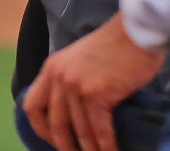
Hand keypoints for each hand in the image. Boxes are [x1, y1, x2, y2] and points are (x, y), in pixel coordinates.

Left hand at [24, 17, 162, 150]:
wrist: (137, 31)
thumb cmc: (116, 45)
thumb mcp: (80, 59)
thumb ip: (70, 79)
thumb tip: (74, 112)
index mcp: (51, 68)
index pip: (32, 105)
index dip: (41, 128)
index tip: (53, 140)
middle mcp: (58, 77)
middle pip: (55, 123)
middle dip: (65, 145)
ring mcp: (75, 85)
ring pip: (79, 129)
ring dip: (90, 149)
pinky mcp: (95, 93)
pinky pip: (98, 128)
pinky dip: (105, 145)